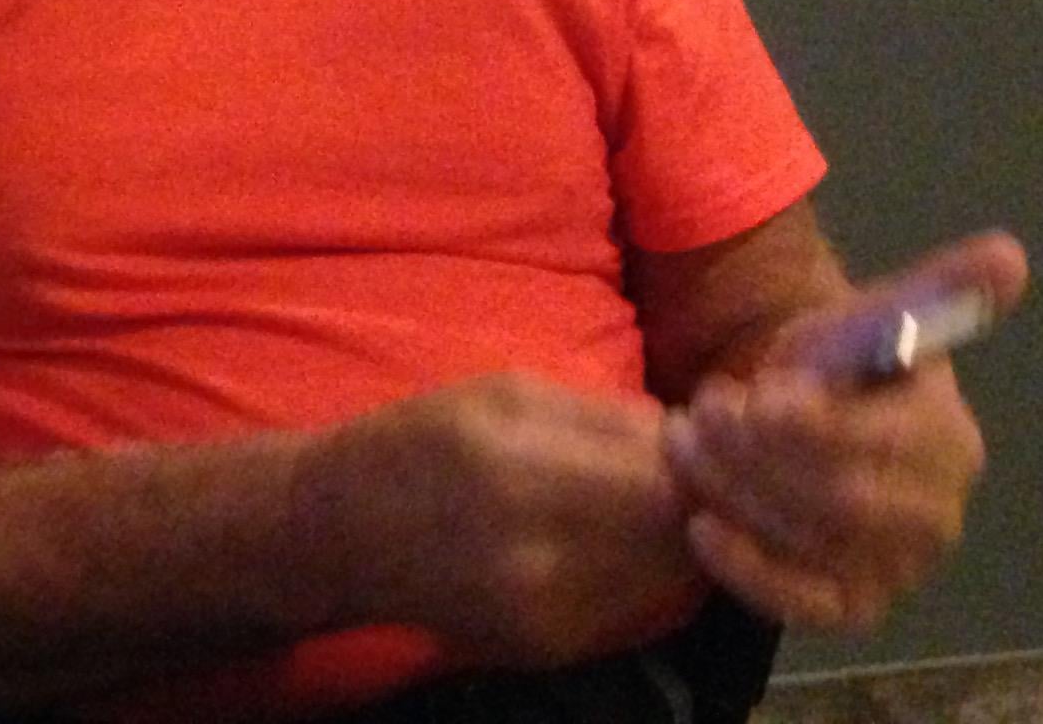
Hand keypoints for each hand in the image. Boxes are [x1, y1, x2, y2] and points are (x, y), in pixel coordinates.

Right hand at [305, 374, 704, 670]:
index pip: (668, 485)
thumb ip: (606, 416)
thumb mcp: (507, 393)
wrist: (339, 530)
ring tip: (641, 504)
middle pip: (676, 539)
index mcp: (521, 467)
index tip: (702, 442)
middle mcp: (537, 553)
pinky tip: (604, 542)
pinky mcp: (547, 648)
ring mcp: (544, 612)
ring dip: (668, 540)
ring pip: (663, 580)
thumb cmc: (418, 440)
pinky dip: (634, 573)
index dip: (702, 464)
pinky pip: (629, 608)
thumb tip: (695, 437)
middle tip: (681, 474)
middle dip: (692, 504)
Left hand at [664, 232, 1024, 630]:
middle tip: (702, 409)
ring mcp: (898, 568)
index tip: (754, 391)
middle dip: (761, 455)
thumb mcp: (868, 317)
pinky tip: (700, 527)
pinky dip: (750, 572)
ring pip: (812, 542)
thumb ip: (931, 289)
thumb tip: (1009, 253)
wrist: (800, 424)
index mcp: (950, 441)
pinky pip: (805, 606)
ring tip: (684, 438)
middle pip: (842, 499)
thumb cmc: (836, 369)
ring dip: (735, 490)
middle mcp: (937, 516)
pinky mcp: (852, 603)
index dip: (810, 423)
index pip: (881, 444)